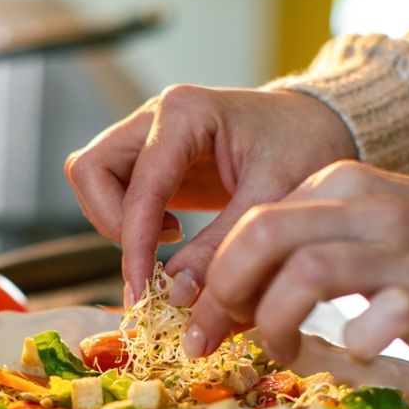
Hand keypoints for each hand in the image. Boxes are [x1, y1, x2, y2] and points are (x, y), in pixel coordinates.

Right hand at [63, 85, 356, 305]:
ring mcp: (146, 135)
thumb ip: (222, 247)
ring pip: (92, 178)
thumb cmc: (303, 148)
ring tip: (170, 240)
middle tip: (152, 260)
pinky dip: (129, 221)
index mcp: (185, 113)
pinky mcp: (149, 159)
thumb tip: (176, 295)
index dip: (135, 243)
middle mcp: (154, 117)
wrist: (317, 126)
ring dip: (116, 222)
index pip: (137, 184)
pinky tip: (173, 232)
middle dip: (111, 223)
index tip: (143, 291)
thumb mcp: (271, 200)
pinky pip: (112, 190)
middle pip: (90, 170)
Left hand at [186, 161, 408, 361]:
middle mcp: (365, 208)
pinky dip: (355, 341)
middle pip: (265, 234)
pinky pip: (380, 318)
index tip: (208, 318)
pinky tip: (354, 351)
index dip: (218, 276)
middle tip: (227, 333)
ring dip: (277, 322)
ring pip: (308, 273)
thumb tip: (223, 299)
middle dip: (229, 291)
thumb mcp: (353, 227)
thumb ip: (295, 248)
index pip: (252, 222)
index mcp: (337, 185)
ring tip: (284, 350)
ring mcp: (401, 250)